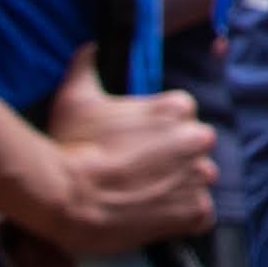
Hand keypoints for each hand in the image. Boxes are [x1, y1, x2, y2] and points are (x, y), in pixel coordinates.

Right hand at [8, 45, 216, 251]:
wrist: (66, 195)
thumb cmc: (71, 144)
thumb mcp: (76, 97)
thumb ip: (86, 67)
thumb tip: (89, 48)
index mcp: (179, 107)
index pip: (180, 119)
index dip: (156, 136)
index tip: (133, 148)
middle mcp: (198, 138)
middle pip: (193, 150)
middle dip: (171, 162)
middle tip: (136, 175)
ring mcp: (199, 176)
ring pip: (197, 181)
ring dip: (177, 190)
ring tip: (143, 198)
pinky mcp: (195, 211)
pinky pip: (202, 215)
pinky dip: (185, 219)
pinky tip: (157, 218)